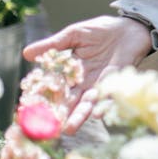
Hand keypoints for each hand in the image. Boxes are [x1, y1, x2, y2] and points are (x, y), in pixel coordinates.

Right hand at [23, 15, 152, 133]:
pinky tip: (96, 113)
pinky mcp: (116, 84)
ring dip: (78, 117)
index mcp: (71, 72)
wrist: (131, 28)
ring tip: (70, 129)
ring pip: (87, 104)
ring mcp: (99, 85)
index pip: (54, 87)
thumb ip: (54, 45)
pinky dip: (103, 105)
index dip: (44, 97)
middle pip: (70, 100)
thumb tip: (26, 53)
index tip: (30, 109)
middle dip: (60, 114)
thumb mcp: (75, 34)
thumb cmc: (101, 30)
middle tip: (50, 128)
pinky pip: (108, 97)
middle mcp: (83, 83)